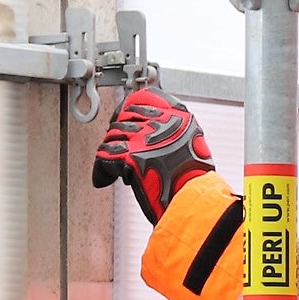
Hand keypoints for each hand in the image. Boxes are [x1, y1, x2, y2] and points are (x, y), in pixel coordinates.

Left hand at [91, 85, 212, 224]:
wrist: (195, 202)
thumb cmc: (197, 183)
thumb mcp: (192, 148)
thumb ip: (174, 136)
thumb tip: (157, 135)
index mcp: (180, 117)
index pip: (145, 97)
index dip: (130, 107)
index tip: (125, 112)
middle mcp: (162, 122)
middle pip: (124, 117)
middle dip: (118, 133)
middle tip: (119, 146)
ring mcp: (145, 137)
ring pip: (112, 136)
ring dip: (112, 152)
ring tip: (118, 167)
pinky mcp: (129, 155)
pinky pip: (104, 158)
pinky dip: (101, 172)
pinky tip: (104, 179)